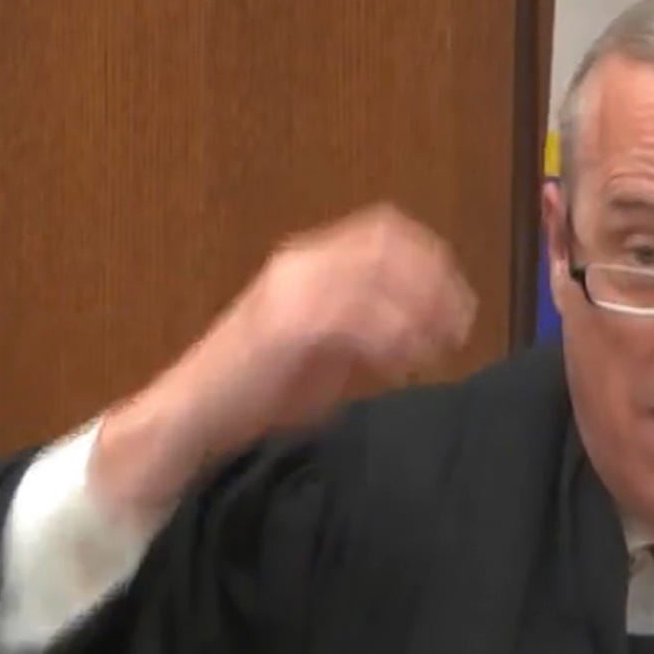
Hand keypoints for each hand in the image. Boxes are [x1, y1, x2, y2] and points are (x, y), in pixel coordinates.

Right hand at [91, 203, 475, 516]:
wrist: (191, 420)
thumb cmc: (258, 393)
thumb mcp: (328, 353)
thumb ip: (372, 333)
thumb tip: (431, 330)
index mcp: (310, 262)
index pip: (386, 233)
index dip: (434, 264)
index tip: (462, 307)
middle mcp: (300, 264)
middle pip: (388, 245)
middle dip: (435, 286)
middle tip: (458, 331)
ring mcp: (289, 291)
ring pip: (376, 276)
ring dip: (416, 313)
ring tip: (433, 352)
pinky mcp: (283, 326)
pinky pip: (352, 317)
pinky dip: (387, 339)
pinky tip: (399, 367)